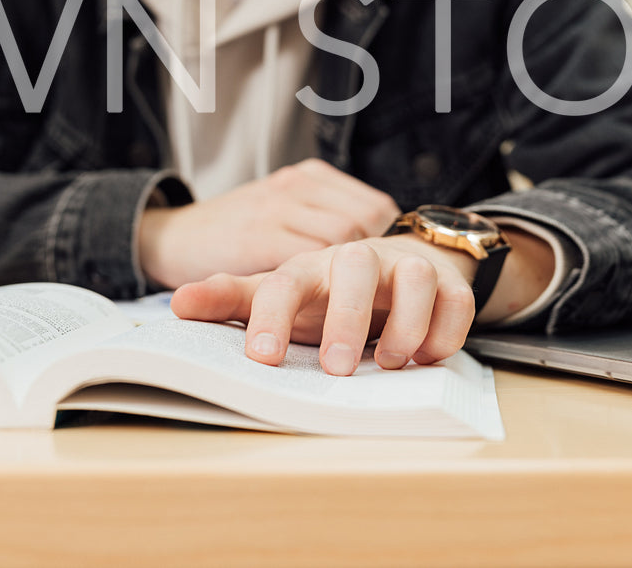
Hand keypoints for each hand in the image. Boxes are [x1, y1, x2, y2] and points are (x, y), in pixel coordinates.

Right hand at [136, 159, 399, 288]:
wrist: (168, 236)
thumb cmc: (233, 239)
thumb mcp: (283, 219)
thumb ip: (323, 227)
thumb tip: (381, 265)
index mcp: (309, 177)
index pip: (374, 207)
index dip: (387, 245)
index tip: (391, 279)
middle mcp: (298, 184)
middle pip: (366, 222)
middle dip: (378, 264)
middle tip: (385, 301)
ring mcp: (278, 206)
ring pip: (342, 240)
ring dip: (355, 280)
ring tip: (365, 315)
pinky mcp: (258, 236)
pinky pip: (306, 261)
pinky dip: (320, 291)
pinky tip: (324, 314)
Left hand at [169, 235, 476, 375]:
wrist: (396, 263)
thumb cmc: (327, 290)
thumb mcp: (280, 293)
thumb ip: (231, 300)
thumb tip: (176, 306)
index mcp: (311, 268)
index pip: (286, 281)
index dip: (271, 316)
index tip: (262, 358)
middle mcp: (359, 261)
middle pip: (355, 268)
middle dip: (348, 318)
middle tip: (337, 369)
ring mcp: (406, 268)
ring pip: (414, 277)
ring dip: (406, 322)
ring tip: (391, 363)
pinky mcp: (446, 283)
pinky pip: (455, 298)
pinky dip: (448, 328)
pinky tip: (430, 357)